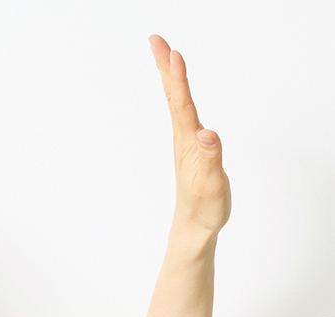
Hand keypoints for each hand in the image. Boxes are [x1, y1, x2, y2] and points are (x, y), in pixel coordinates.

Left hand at [149, 35, 231, 236]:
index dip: (179, 79)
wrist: (195, 227)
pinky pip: (183, 112)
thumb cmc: (205, 208)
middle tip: (155, 39)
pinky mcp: (191, 147)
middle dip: (166, 66)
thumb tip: (206, 133)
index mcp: (189, 143)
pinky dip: (180, 93)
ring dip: (170, 76)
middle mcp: (184, 138)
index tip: (173, 54)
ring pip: (176, 102)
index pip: (182, 104)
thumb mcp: (211, 184)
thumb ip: (210, 158)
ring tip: (166, 54)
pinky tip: (180, 91)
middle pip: (173, 95)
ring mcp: (186, 142)